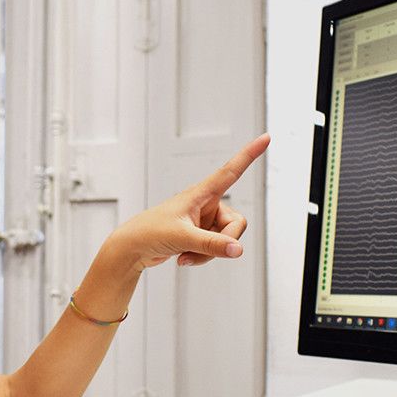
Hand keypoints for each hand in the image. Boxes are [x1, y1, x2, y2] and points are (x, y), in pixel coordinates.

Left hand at [109, 133, 268, 270]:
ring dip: (209, 253)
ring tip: (185, 256)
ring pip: (226, 240)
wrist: (131, 249)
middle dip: (224, 242)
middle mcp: (206, 204)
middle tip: (200, 250)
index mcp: (200, 194)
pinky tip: (183, 258)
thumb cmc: (150, 233)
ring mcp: (204, 221)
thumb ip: (212, 245)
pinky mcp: (200, 235)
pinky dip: (203, 257)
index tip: (266, 137)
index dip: (249, 155)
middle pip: (236, 223)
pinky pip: (216, 248)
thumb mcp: (182, 238)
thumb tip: (238, 250)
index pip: (230, 171)